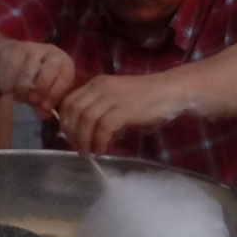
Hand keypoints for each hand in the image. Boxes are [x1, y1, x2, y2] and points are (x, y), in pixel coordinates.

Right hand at [0, 40, 74, 112]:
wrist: (10, 59)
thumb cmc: (34, 78)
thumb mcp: (44, 91)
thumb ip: (45, 104)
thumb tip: (46, 115)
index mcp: (63, 62)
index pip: (65, 77)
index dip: (56, 94)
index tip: (46, 106)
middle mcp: (50, 52)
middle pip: (48, 72)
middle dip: (40, 89)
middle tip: (32, 100)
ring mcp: (32, 48)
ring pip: (28, 72)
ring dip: (23, 90)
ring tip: (20, 98)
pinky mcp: (14, 49)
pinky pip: (11, 71)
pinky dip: (9, 84)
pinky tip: (8, 89)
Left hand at [56, 72, 183, 155]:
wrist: (172, 91)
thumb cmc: (147, 99)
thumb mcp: (117, 99)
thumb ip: (101, 110)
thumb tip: (85, 133)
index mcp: (97, 84)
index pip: (68, 101)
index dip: (65, 121)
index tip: (70, 137)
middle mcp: (100, 87)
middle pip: (73, 111)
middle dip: (71, 133)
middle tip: (78, 148)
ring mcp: (112, 97)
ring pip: (85, 119)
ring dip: (83, 140)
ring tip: (88, 153)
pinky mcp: (124, 109)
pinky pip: (103, 128)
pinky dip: (99, 141)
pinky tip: (101, 150)